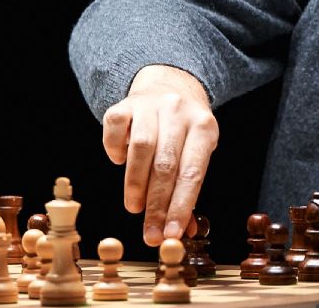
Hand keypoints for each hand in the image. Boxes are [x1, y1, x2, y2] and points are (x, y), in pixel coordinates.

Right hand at [101, 64, 217, 246]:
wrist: (170, 84)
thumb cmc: (183, 131)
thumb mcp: (196, 152)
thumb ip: (189, 191)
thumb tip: (183, 232)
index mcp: (204, 127)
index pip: (192, 173)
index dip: (181, 206)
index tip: (171, 234)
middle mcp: (178, 112)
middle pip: (166, 165)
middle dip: (156, 205)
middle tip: (149, 233)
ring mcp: (151, 104)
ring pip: (141, 148)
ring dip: (135, 184)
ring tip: (134, 207)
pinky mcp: (126, 103)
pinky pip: (115, 127)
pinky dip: (114, 149)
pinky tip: (119, 162)